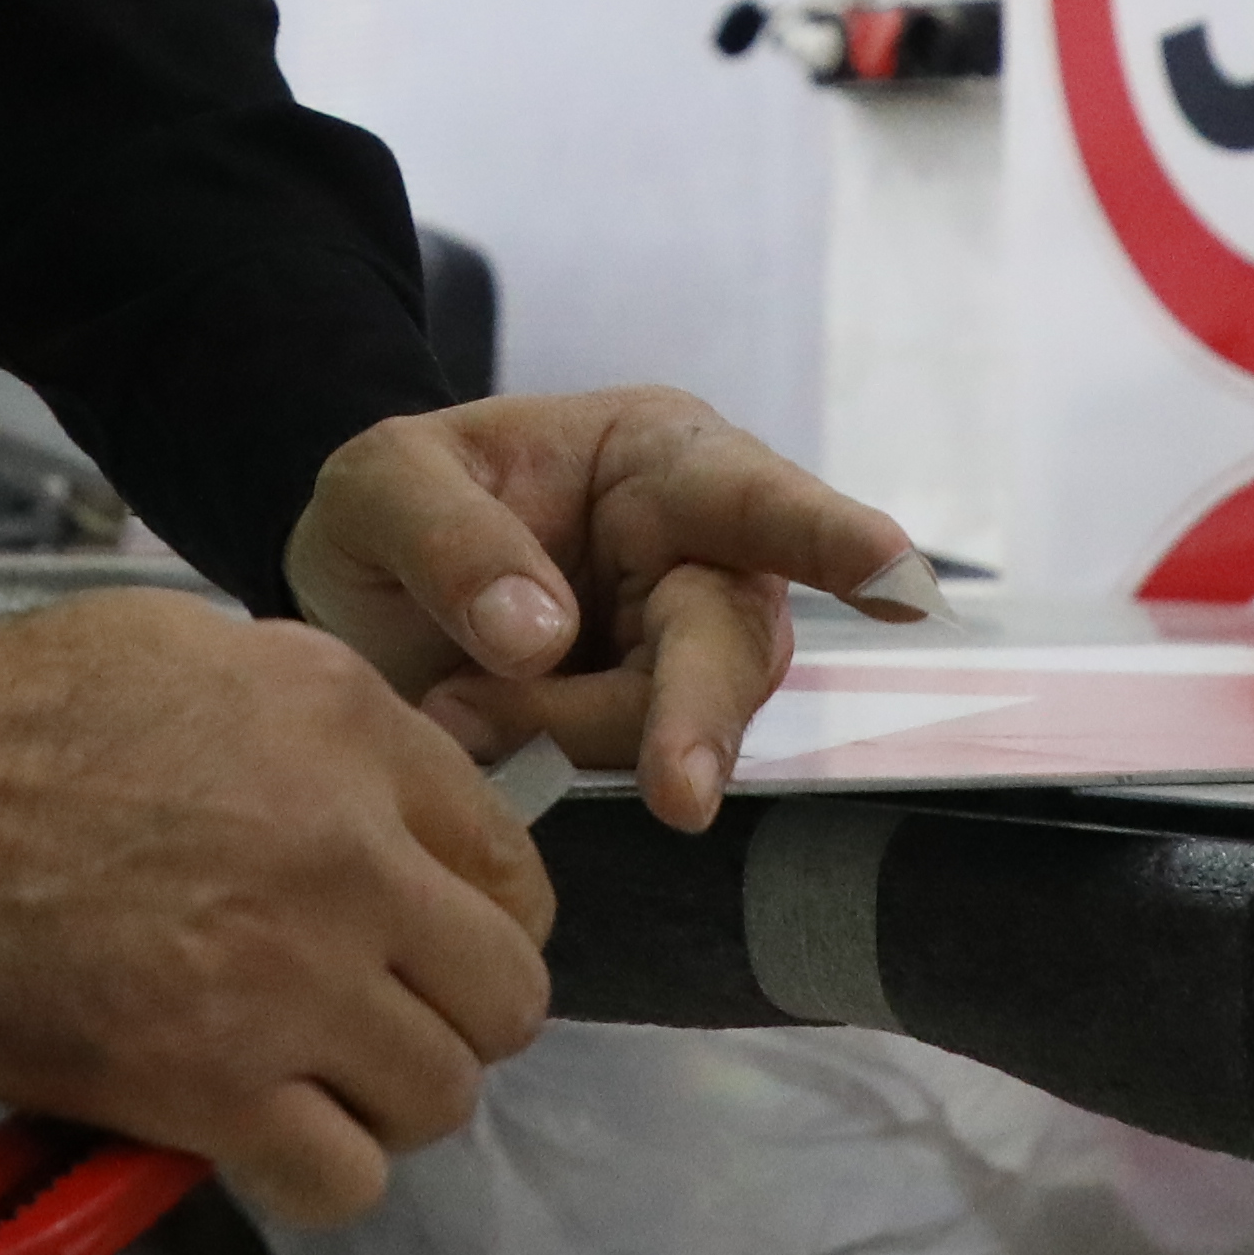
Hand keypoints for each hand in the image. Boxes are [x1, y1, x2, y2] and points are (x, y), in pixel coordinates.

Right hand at [0, 595, 553, 1225]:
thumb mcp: (190, 650)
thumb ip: (315, 728)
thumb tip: (380, 805)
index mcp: (345, 725)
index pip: (515, 863)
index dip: (477, 921)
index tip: (427, 947)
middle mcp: (344, 851)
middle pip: (504, 993)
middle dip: (445, 1019)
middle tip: (368, 1024)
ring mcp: (283, 977)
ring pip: (438, 1097)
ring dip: (380, 1103)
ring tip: (302, 1082)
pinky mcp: (203, 1086)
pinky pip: (342, 1177)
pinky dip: (310, 1173)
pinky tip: (251, 1134)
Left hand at [286, 387, 919, 834]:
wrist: (354, 594)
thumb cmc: (397, 505)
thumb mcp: (381, 483)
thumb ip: (449, 538)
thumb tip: (543, 632)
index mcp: (656, 459)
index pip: (754, 495)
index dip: (834, 539)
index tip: (899, 577)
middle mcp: (697, 555)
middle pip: (729, 643)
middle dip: (699, 717)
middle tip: (679, 796)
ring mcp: (678, 655)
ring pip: (676, 724)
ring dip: (566, 736)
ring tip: (450, 709)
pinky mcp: (642, 737)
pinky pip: (622, 773)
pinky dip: (545, 769)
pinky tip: (474, 739)